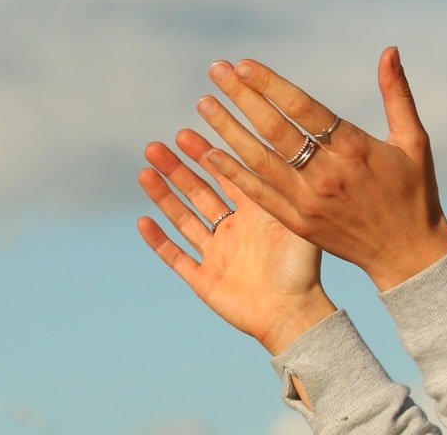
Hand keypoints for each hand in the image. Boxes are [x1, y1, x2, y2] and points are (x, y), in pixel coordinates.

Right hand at [136, 128, 336, 354]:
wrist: (295, 315)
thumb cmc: (303, 270)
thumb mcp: (296, 222)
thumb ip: (284, 189)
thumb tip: (279, 147)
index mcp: (253, 214)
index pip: (224, 175)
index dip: (204, 155)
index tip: (185, 132)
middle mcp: (232, 230)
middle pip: (197, 192)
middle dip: (176, 170)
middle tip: (156, 147)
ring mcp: (216, 254)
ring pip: (182, 219)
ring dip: (163, 196)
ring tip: (145, 172)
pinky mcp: (204, 280)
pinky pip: (176, 257)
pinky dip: (159, 240)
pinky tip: (143, 221)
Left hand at [194, 46, 446, 291]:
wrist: (408, 254)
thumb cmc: (414, 192)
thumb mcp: (413, 140)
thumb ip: (396, 93)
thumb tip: (389, 49)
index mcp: (354, 149)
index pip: (303, 108)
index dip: (270, 84)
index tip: (243, 64)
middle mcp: (327, 174)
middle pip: (274, 129)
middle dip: (242, 97)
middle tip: (215, 71)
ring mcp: (309, 201)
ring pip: (259, 160)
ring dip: (228, 130)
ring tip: (204, 104)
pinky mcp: (298, 223)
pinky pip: (258, 195)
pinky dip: (233, 174)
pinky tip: (210, 154)